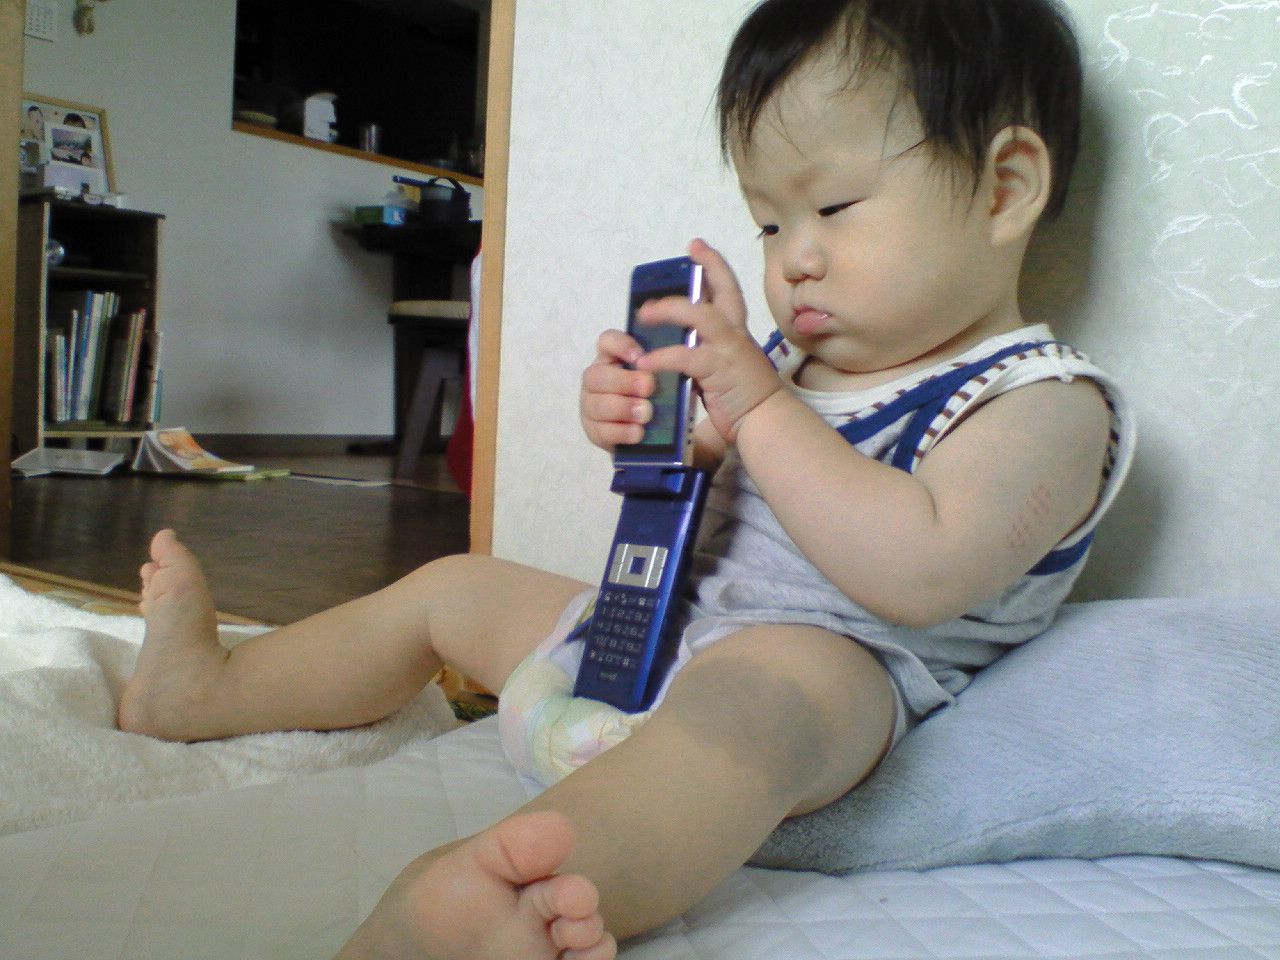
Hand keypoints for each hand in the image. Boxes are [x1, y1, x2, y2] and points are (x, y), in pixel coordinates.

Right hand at [580, 326, 654, 450]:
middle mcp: (596, 379)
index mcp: (612, 358)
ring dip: (623, 408)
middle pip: (595, 375)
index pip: (607, 341)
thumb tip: (675, 357)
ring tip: (646, 414)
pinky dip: (621, 432)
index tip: (640, 356)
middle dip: (623, 381)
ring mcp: (591, 406)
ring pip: (596, 405)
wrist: (653, 432)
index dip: (620, 345)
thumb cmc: (657, 396)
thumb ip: (660, 366)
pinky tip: (638, 433)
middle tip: (648, 387)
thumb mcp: (662, 377)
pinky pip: (601, 431)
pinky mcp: (593, 432)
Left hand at [634, 239, 783, 443]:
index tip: (697, 246)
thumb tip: (682, 346)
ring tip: (644, 315)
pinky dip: (662, 357)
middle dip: (705, 268)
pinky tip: (645, 363)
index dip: (714, 266)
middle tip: (685, 254)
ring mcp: (729, 350)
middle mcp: (736, 335)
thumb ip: (708, 352)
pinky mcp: (718, 371)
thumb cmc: (746, 398)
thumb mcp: (727, 367)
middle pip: (722, 291)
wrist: (766, 421)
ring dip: (670, 310)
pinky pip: (686, 357)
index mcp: (737, 333)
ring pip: (701, 316)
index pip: (728, 291)